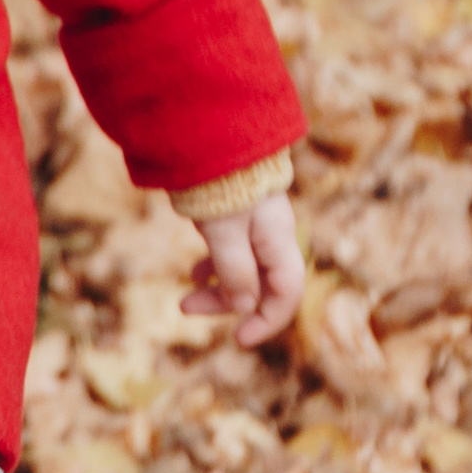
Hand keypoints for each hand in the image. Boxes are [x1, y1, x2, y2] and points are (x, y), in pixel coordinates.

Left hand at [182, 190, 305, 347]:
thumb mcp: (224, 231)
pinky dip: (214, 266)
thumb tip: (245, 307)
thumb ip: (235, 271)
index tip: (239, 339)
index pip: (286, 293)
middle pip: (261, 285)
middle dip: (227, 303)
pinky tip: (194, 273)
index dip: (267, 321)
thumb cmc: (220, 182)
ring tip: (184, 296)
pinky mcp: (237, 216)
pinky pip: (232, 252)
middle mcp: (273, 235)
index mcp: (278, 239)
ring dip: (217, 287)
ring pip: (243, 270)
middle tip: (185, 307)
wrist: (211, 133)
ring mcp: (256, 225)